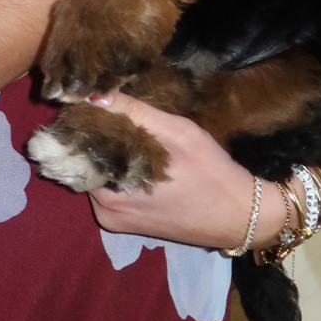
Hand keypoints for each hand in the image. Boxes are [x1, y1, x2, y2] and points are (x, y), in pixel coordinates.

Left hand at [85, 92, 286, 251]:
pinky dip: (120, 169)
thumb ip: (134, 113)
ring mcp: (116, 222)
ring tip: (126, 128)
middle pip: (86, 164)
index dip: (85, 124)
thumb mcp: (178, 134)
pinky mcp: (129, 224)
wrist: (242, 216)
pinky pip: (112, 189)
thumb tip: (92, 95)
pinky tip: (136, 152)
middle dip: (97, 138)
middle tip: (113, 110)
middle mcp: (104, 214)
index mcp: (108, 198)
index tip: (93, 101)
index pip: (78, 152)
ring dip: (109, 152)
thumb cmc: (211, 173)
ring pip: (99, 175)